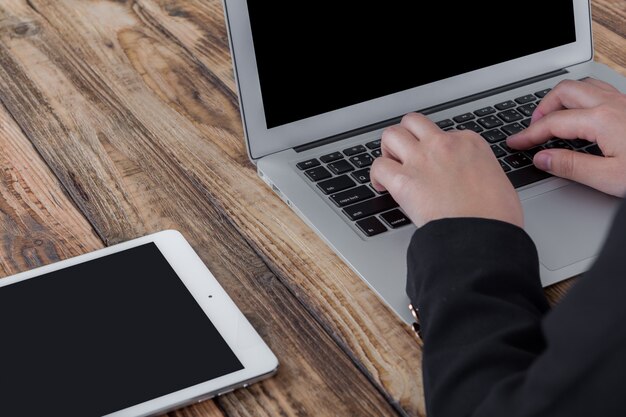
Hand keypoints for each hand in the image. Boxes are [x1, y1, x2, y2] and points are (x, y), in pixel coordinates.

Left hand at [370, 113, 523, 227]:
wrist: (482, 235)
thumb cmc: (496, 216)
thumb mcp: (499, 182)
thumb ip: (480, 172)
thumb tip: (472, 182)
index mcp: (469, 143)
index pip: (443, 133)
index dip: (435, 149)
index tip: (433, 165)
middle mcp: (443, 144)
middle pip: (413, 123)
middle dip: (406, 135)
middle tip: (405, 154)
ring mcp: (422, 160)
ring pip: (391, 135)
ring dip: (387, 149)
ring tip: (391, 166)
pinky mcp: (404, 181)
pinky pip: (378, 166)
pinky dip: (376, 176)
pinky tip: (383, 187)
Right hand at [507, 78, 625, 196]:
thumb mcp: (610, 178)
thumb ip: (571, 167)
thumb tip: (542, 158)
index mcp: (601, 120)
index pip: (552, 123)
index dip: (528, 135)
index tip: (514, 143)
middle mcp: (612, 105)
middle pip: (564, 92)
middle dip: (541, 109)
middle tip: (532, 130)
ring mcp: (624, 103)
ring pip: (583, 87)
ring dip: (561, 101)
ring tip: (551, 120)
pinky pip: (599, 92)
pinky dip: (580, 101)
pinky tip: (581, 118)